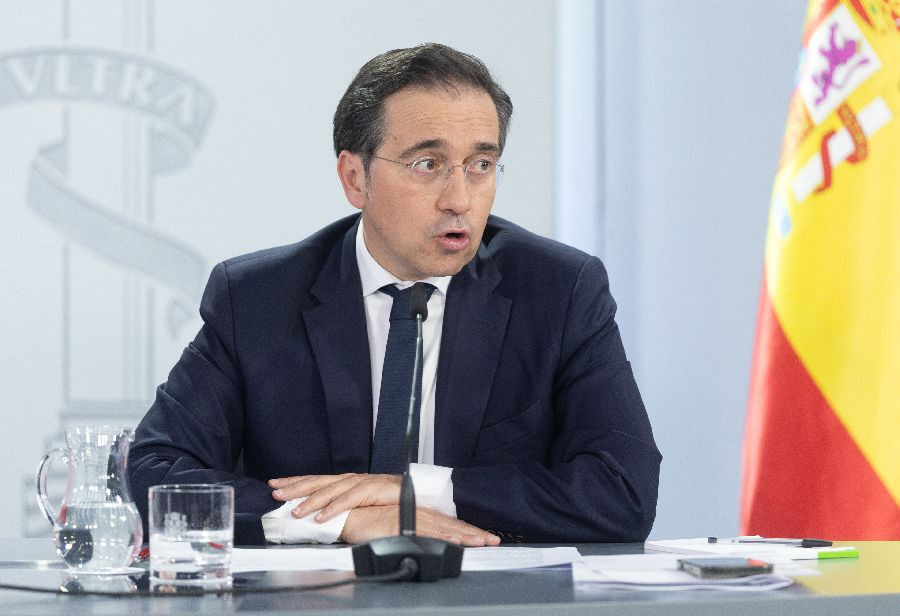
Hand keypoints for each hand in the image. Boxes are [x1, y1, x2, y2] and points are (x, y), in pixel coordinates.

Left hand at [269, 473, 400, 520]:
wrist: (417, 499)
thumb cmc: (390, 502)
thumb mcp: (360, 507)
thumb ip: (341, 510)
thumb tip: (319, 519)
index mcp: (346, 482)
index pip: (316, 480)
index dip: (295, 482)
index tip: (276, 484)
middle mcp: (351, 479)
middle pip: (318, 481)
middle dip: (295, 486)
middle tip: (275, 492)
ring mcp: (361, 483)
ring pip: (330, 490)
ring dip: (311, 500)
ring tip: (295, 511)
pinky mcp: (372, 489)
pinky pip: (349, 500)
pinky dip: (334, 508)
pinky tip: (321, 517)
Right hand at [339, 505, 500, 546]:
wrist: (341, 512)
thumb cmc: (362, 519)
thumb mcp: (390, 525)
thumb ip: (408, 531)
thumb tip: (423, 541)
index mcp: (415, 514)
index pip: (446, 522)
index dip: (466, 530)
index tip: (485, 537)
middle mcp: (415, 514)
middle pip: (449, 524)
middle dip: (473, 533)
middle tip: (493, 540)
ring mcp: (407, 518)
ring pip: (441, 528)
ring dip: (463, 535)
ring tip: (481, 542)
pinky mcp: (397, 525)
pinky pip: (423, 532)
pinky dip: (441, 536)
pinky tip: (454, 541)